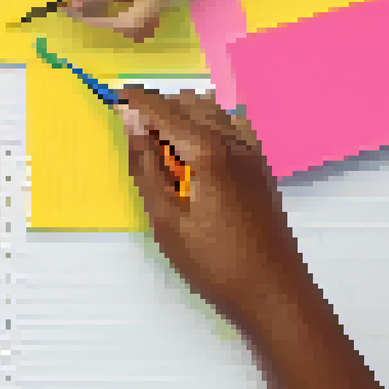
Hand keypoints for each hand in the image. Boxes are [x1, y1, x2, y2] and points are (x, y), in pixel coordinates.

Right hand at [116, 88, 316, 333]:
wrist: (274, 293)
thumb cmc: (214, 263)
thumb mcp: (167, 220)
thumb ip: (147, 167)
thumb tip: (132, 124)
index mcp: (208, 152)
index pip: (164, 110)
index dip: (137, 100)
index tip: (114, 95)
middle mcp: (235, 143)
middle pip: (191, 104)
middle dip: (160, 108)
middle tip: (133, 130)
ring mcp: (253, 155)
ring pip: (215, 113)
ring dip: (185, 115)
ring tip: (161, 142)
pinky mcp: (262, 170)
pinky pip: (235, 129)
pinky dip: (211, 127)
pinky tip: (199, 148)